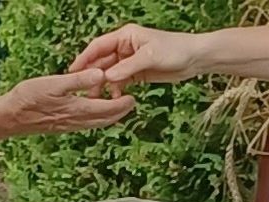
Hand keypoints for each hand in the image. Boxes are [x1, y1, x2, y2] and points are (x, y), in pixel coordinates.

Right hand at [0, 70, 134, 148]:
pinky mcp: (63, 126)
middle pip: (107, 120)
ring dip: (109, 116)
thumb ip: (78, 80)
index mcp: (78, 109)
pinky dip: (96, 118)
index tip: (133, 97)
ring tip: (117, 106)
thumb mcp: (54, 83)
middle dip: (121, 112)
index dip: (123, 104)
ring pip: (97, 123)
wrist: (10, 118)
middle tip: (131, 102)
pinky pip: (86, 124)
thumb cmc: (28, 98)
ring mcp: (70, 126)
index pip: (108, 109)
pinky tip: (94, 111)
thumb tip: (100, 75)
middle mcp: (77, 121)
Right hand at [71, 24, 203, 86]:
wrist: (195, 58)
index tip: (73, 71)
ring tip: (97, 98)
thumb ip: (127, 68)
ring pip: (110, 74)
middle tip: (83, 91)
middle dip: (93, 76)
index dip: (84, 58)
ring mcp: (130, 61)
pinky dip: (116, 90)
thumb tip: (107, 78)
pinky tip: (114, 99)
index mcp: (125, 36)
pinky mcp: (137, 73)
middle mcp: (125, 47)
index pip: (98, 46)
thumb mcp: (149, 57)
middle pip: (102, 62)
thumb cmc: (175, 50)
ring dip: (104, 85)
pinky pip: (121, 82)